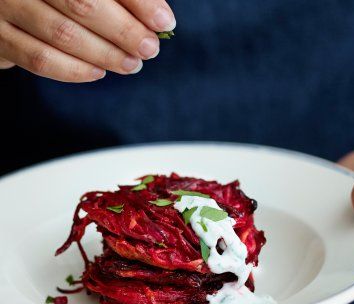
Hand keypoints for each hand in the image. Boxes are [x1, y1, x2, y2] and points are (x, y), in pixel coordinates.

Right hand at [0, 0, 174, 81]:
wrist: (5, 0)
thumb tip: (156, 13)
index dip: (138, 1)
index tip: (164, 21)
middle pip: (82, 4)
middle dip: (124, 31)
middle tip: (149, 48)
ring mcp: (3, 4)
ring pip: (62, 34)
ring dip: (105, 55)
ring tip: (132, 64)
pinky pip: (39, 60)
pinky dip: (74, 71)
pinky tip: (98, 73)